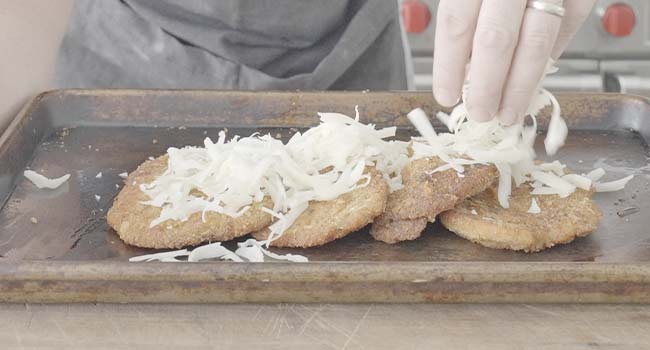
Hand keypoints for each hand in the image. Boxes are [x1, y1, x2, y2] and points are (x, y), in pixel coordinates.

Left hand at [432, 0, 594, 123]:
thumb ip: (463, 8)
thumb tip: (460, 63)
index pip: (456, 23)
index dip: (449, 65)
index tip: (446, 95)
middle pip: (495, 40)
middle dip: (487, 87)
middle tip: (481, 114)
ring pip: (536, 43)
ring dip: (521, 87)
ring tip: (508, 112)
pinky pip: (566, 28)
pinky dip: (549, 58)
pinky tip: (533, 77)